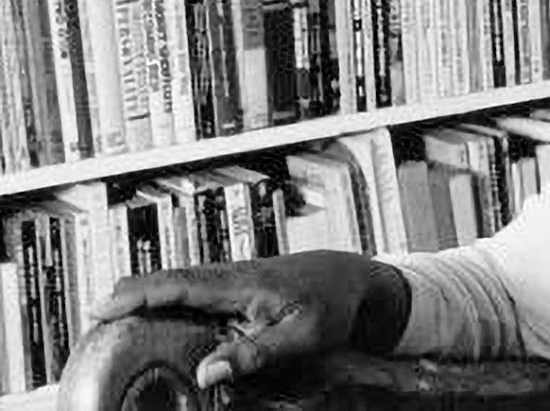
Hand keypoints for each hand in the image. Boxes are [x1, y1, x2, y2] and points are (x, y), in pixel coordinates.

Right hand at [90, 251, 402, 388]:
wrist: (357, 280)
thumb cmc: (333, 304)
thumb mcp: (302, 335)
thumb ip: (257, 353)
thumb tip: (209, 372)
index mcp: (241, 284)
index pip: (180, 284)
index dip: (139, 294)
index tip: (101, 306)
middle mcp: (231, 276)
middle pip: (170, 279)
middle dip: (130, 293)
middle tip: (92, 316)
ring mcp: (233, 279)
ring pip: (179, 282)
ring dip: (144, 295)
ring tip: (107, 318)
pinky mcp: (237, 287)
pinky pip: (192, 288)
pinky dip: (165, 297)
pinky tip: (150, 315)